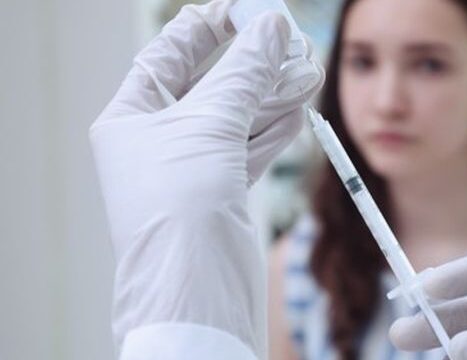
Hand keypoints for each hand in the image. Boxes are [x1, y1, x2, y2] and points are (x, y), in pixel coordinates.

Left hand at [89, 0, 321, 357]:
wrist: (195, 291)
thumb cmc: (180, 210)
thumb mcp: (210, 126)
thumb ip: (243, 73)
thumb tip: (271, 29)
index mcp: (130, 117)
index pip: (169, 55)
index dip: (206, 29)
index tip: (245, 11)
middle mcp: (158, 140)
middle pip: (209, 84)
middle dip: (249, 63)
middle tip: (286, 40)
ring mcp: (192, 167)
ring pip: (237, 117)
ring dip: (271, 93)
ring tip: (304, 69)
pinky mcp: (222, 191)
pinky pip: (251, 147)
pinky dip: (275, 127)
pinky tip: (298, 107)